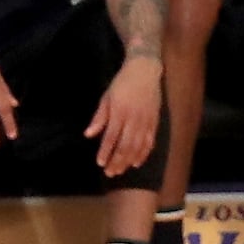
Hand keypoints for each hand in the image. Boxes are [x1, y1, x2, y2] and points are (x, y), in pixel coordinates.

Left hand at [88, 54, 161, 174]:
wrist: (144, 70)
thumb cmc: (122, 84)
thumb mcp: (106, 97)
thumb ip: (99, 117)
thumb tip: (88, 135)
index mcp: (120, 111)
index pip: (111, 137)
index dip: (105, 151)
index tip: (100, 163)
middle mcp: (134, 118)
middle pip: (125, 145)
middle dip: (117, 161)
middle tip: (109, 173)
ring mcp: (146, 121)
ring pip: (138, 146)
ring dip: (128, 161)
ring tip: (120, 171)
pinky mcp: (155, 121)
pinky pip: (150, 141)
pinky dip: (143, 154)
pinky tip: (136, 163)